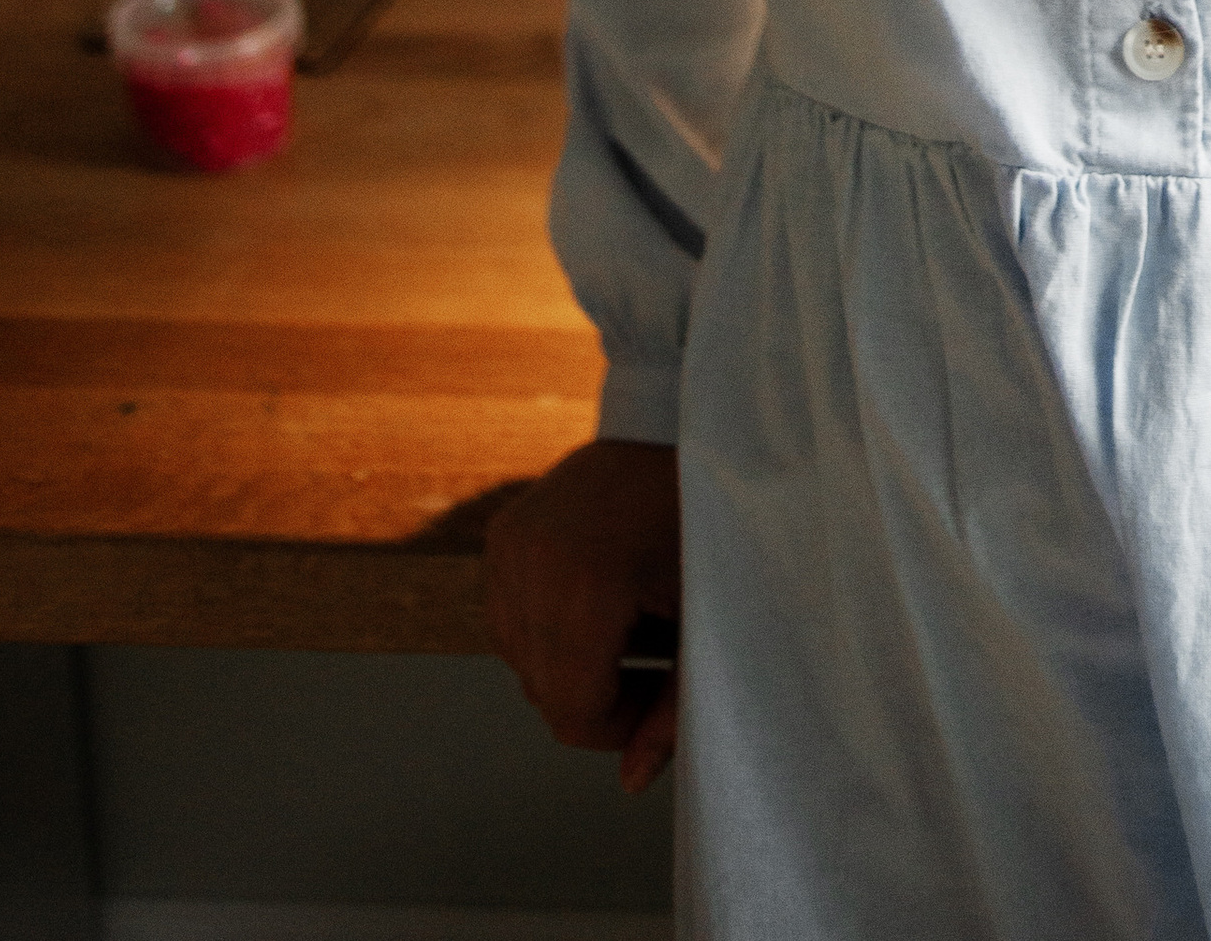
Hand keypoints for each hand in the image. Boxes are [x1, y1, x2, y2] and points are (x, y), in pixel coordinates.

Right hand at [485, 436, 683, 792]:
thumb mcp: (706, 616)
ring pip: (522, 661)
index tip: (661, 688)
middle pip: (544, 692)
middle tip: (655, 653)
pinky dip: (547, 626)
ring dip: (570, 661)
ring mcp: (509, 544)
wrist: (681, 427)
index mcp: (588, 583)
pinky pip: (509, 619)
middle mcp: (533, 562)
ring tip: (630, 620)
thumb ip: (673, 707)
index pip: (572, 711)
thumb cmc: (710, 520)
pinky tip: (597, 594)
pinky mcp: (501, 532)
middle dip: (599, 694)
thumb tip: (630, 782)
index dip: (619, 724)